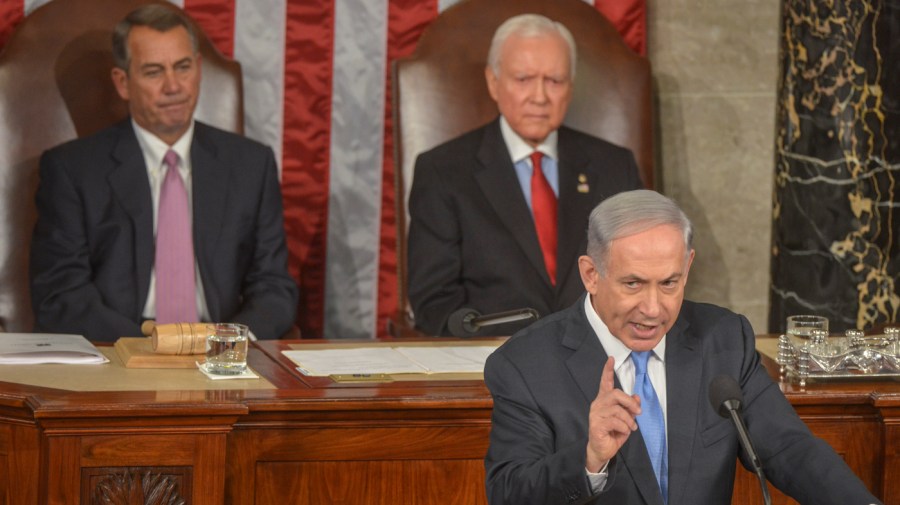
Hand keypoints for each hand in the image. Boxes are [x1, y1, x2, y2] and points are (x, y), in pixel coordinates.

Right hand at [585, 356, 640, 471]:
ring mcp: (595, 414)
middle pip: (615, 393)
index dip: (607, 370)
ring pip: (617, 409)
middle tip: (638, 412)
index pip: (605, 382)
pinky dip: (624, 427)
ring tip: (631, 427)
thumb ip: (630, 408)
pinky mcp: (596, 425)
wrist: (602, 451)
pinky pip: (615, 421)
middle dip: (630, 402)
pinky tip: (624, 432)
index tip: (611, 359)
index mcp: (604, 400)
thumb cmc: (613, 433)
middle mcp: (598, 404)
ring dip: (629, 419)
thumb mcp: (626, 419)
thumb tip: (637, 397)